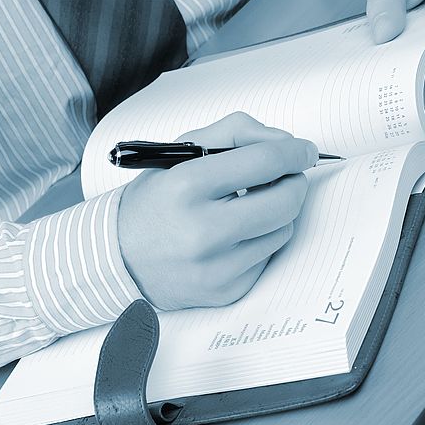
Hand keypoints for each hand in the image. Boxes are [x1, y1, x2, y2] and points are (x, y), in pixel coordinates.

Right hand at [117, 112, 317, 309]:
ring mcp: (216, 267)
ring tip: (249, 208)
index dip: (294, 152)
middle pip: (285, 201)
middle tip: (287, 177)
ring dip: (276, 214)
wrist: (121, 258)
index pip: (264, 162)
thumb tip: (285, 143)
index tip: (304, 151)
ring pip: (283, 230)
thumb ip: (235, 133)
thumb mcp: (183, 153)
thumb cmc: (157, 202)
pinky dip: (260, 242)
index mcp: (187, 187)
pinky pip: (268, 258)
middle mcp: (202, 231)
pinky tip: (235, 237)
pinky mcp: (226, 290)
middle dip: (294, 183)